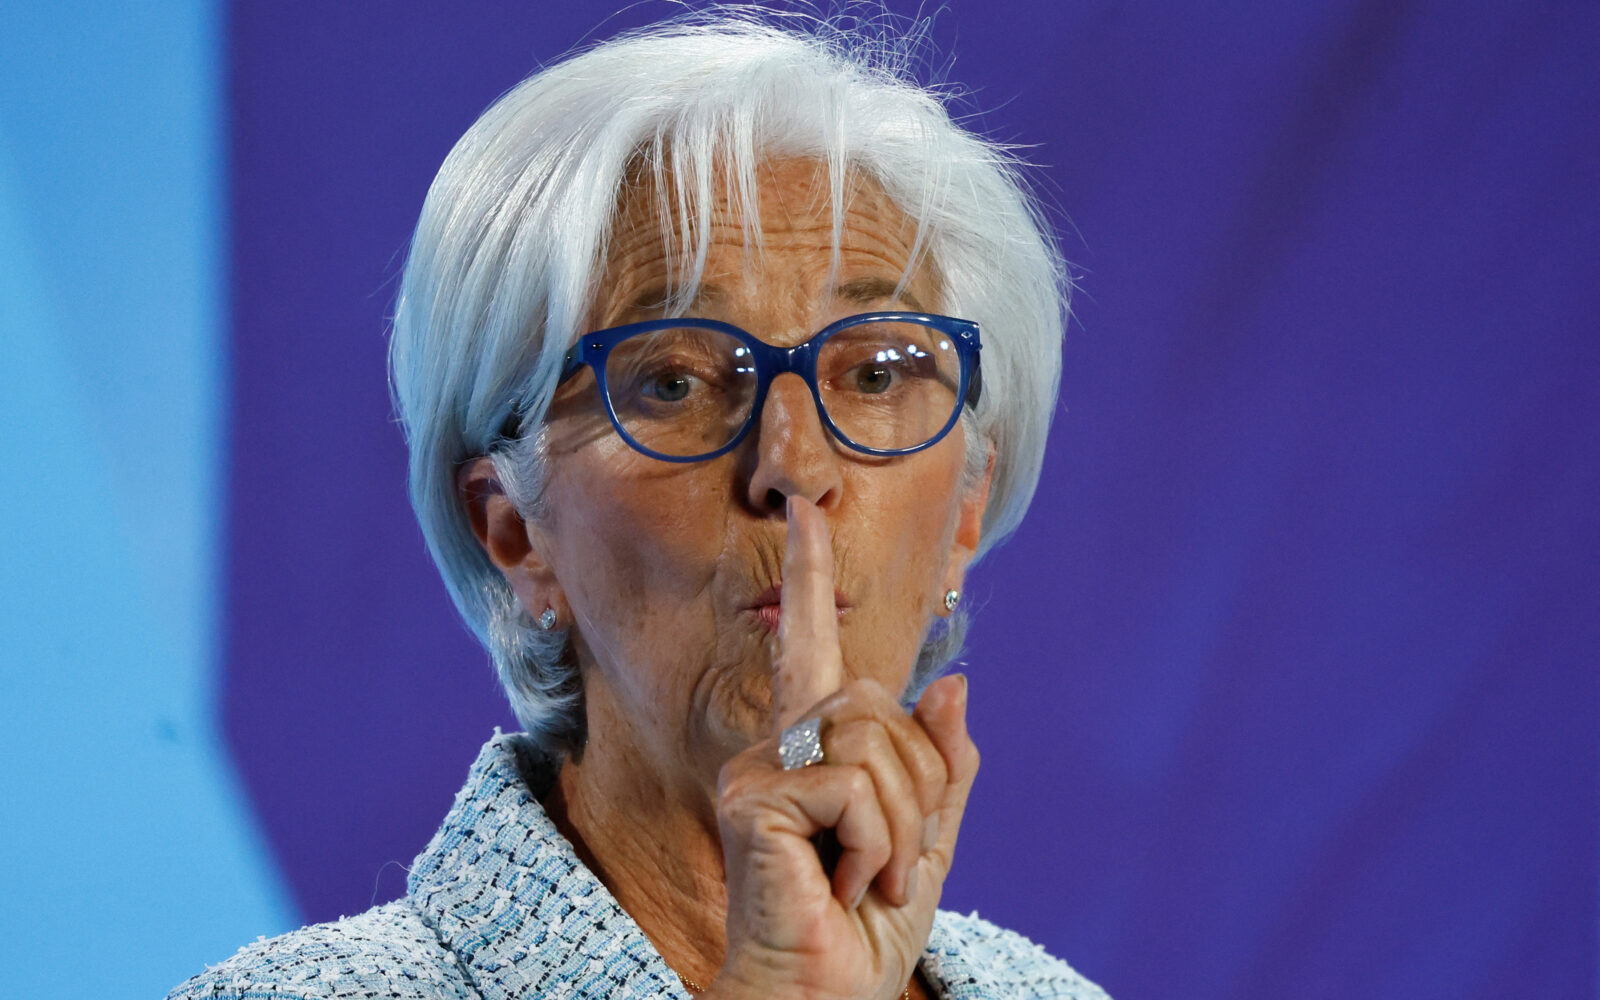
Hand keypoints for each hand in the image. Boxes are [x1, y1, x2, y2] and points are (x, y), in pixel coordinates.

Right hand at [709, 497, 979, 999]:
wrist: (822, 999)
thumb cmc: (860, 928)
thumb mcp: (925, 842)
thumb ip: (940, 767)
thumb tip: (955, 680)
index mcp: (817, 748)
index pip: (814, 645)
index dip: (809, 573)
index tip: (802, 505)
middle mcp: (780, 744)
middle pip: (886, 707)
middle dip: (919, 789)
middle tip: (888, 863)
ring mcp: (762, 768)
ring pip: (876, 741)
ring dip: (901, 824)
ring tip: (864, 876)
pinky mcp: (756, 796)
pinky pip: (855, 784)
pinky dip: (876, 842)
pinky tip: (841, 881)